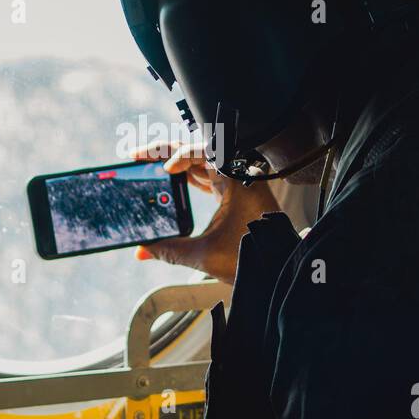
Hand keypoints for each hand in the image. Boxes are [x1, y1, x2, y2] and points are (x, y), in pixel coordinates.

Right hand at [130, 140, 280, 283]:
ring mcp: (237, 182)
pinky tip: (170, 184)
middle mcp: (237, 174)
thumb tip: (141, 251)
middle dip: (164, 154)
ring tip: (148, 169)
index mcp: (235, 178)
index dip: (178, 154)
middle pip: (195, 151)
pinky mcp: (236, 193)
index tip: (164, 170)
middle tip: (136, 158)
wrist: (282, 269)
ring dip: (174, 165)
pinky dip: (188, 178)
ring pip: (200, 163)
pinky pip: (208, 176)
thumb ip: (169, 250)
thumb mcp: (205, 255)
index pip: (201, 149)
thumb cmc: (255, 257)